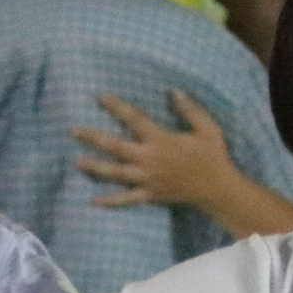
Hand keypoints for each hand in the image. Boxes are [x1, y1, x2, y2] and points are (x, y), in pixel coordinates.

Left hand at [76, 91, 238, 211]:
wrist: (217, 188)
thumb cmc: (212, 155)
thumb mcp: (207, 128)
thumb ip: (190, 109)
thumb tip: (173, 91)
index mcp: (161, 140)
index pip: (134, 119)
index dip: (116, 107)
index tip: (100, 97)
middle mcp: (150, 159)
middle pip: (116, 147)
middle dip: (94, 138)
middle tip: (75, 131)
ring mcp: (148, 179)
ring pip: (116, 174)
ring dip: (95, 168)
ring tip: (77, 162)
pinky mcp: (150, 195)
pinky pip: (126, 199)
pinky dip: (110, 201)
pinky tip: (94, 201)